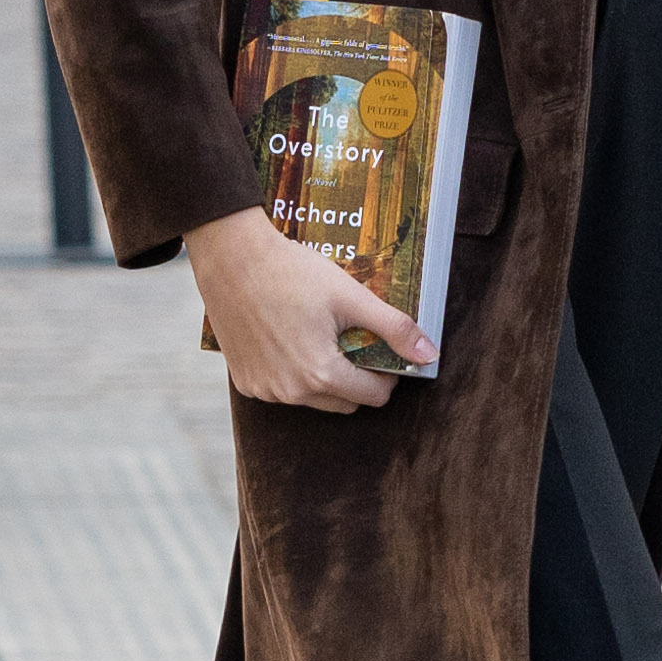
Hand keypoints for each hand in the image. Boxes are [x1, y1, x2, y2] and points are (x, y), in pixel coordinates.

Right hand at [186, 205, 435, 412]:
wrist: (232, 258)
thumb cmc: (291, 273)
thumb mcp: (350, 296)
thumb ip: (393, 328)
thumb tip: (429, 355)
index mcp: (320, 375)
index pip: (374, 396)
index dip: (386, 374)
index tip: (381, 349)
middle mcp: (290, 393)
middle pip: (346, 402)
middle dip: (358, 378)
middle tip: (352, 340)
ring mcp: (264, 391)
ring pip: (315, 399)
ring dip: (327, 377)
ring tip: (321, 335)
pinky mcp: (246, 383)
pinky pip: (284, 390)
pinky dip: (295, 374)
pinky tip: (291, 338)